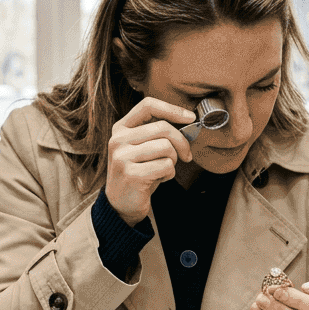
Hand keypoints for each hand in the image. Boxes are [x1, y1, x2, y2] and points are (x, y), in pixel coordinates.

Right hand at [105, 96, 196, 223]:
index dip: (172, 109)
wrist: (121, 204)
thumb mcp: (143, 148)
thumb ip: (158, 133)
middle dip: (181, 142)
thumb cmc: (139, 173)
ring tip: (163, 169)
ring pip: (166, 147)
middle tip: (186, 156)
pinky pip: (165, 166)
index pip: (148, 105)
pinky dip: (169, 174)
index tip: (191, 117)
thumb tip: (189, 121)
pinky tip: (159, 179)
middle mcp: (118, 140)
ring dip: (173, 160)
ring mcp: (122, 157)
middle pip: (163, 127)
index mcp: (120, 128)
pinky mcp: (131, 174)